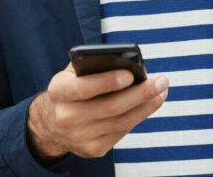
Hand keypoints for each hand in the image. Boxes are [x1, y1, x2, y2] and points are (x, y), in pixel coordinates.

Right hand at [27, 64, 167, 161]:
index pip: (83, 88)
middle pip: (110, 107)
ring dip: (146, 106)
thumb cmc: (69, 90)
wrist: (51, 124)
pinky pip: (122, 132)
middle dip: (140, 94)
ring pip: (121, 122)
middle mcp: (66, 117)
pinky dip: (139, 116)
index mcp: (58, 92)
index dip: (107, 82)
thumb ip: (90, 67)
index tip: (131, 74)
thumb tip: (125, 63)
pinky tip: (149, 104)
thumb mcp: (70, 74)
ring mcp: (80, 137)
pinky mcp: (93, 149)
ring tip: (161, 91)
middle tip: (161, 81)